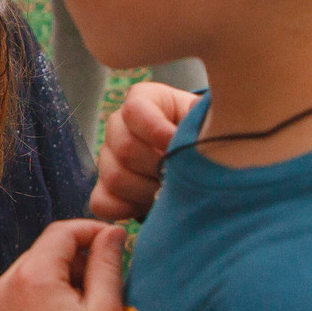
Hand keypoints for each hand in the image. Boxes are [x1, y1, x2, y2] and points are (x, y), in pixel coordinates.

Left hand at [0, 219, 126, 310]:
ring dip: (57, 279)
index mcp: (32, 276)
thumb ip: (108, 264)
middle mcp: (4, 287)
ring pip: (29, 276)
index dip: (90, 231)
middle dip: (75, 258)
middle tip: (105, 278)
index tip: (114, 241)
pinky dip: (39, 299)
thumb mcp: (105, 310)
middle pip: (43, 254)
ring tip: (85, 305)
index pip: (61, 233)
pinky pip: (16, 300)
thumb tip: (114, 232)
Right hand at [87, 81, 197, 222]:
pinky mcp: (104, 187)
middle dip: (158, 167)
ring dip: (148, 191)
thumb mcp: (208, 120)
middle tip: (182, 175)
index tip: (181, 146)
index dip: (158, 131)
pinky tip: (150, 206)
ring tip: (171, 191)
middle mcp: (118, 126)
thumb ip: (204, 119)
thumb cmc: (205, 136)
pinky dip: (127, 210)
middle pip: (124, 147)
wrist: (199, 160)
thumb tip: (200, 135)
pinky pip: (103, 203)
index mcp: (143, 100)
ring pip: (115, 177)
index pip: (134, 110)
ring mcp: (108, 158)